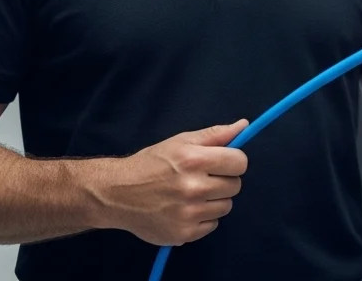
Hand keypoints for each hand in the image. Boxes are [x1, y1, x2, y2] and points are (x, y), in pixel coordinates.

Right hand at [88, 120, 248, 245]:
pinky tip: (185, 210)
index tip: (222, 162)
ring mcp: (189, 214)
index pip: (239, 162)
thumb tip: (244, 126)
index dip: (233, 161)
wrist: (118, 194)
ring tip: (192, 194)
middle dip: (223, 180)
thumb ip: (214, 135)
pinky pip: (212, 225)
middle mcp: (192, 188)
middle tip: (202, 178)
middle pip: (235, 186)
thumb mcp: (180, 142)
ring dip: (214, 200)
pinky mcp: (184, 234)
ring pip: (225, 206)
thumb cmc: (151, 163)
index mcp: (193, 160)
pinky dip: (202, 218)